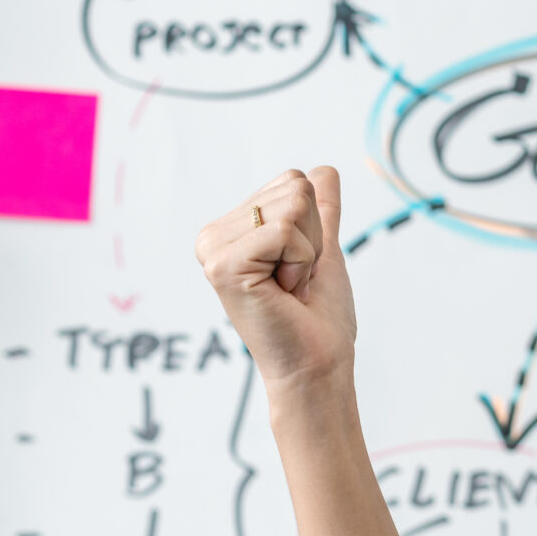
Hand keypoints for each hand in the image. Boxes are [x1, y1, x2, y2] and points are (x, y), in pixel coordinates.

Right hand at [195, 166, 356, 389]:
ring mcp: (213, 250)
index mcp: (231, 229)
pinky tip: (284, 293)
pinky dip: (301, 263)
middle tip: (295, 282)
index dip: (314, 228)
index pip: (293, 181)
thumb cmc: (318, 317)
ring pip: (292, 205)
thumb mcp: (321, 251)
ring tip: (288, 288)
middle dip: (312, 238)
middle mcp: (213, 235)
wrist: (317, 364)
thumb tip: (324, 170)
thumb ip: (320, 212)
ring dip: (307, 253)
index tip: (299, 269)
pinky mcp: (222, 266)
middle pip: (294, 187)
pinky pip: (285, 231)